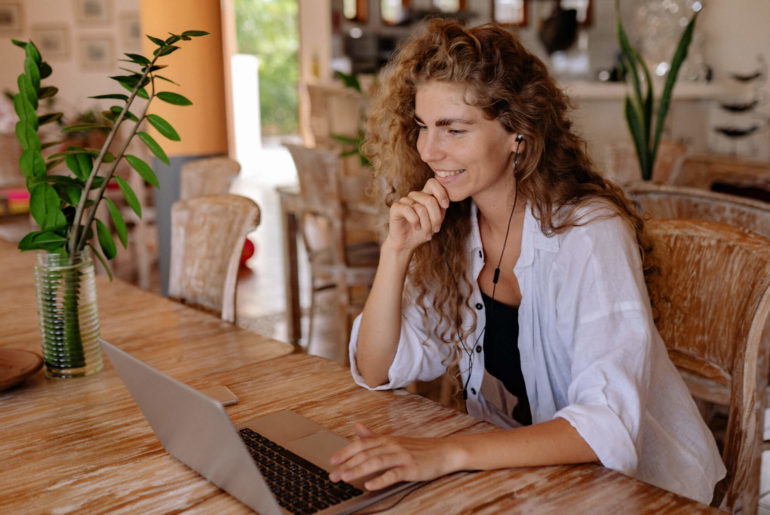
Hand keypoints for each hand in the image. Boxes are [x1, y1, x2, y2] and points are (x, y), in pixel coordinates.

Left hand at [328, 422, 459, 489]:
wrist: (443, 451)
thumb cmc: (418, 448)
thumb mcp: (394, 440)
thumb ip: (374, 436)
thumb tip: (357, 426)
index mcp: (386, 440)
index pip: (361, 445)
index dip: (346, 452)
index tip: (333, 461)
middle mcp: (392, 446)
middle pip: (366, 454)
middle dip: (347, 464)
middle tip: (333, 475)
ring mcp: (401, 456)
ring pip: (376, 462)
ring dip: (359, 470)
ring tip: (345, 478)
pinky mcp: (411, 468)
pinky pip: (393, 474)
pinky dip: (381, 479)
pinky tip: (370, 485)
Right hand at [386, 178, 448, 252]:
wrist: (406, 244)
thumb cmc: (422, 231)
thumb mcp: (436, 220)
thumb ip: (441, 208)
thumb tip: (445, 202)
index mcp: (424, 195)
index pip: (433, 183)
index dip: (441, 192)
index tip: (446, 206)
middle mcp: (414, 195)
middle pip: (430, 200)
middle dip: (435, 218)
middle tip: (436, 230)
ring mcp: (404, 200)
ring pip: (421, 208)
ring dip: (427, 224)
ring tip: (427, 234)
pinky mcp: (395, 207)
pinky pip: (409, 211)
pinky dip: (415, 222)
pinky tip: (416, 228)